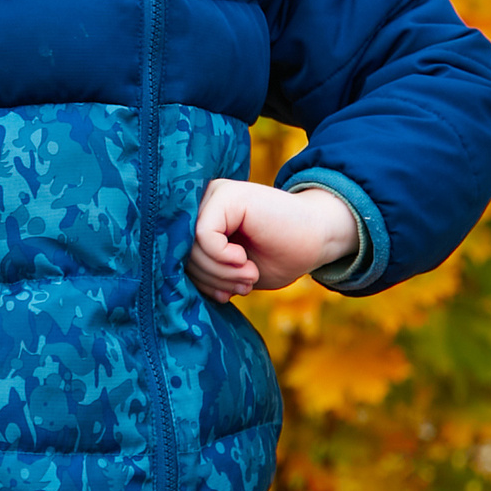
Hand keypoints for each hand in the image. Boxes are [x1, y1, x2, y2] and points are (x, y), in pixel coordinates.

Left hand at [187, 180, 360, 301]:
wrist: (321, 237)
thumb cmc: (281, 255)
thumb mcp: (235, 271)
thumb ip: (206, 270)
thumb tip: (169, 282)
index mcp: (202, 220)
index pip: (177, 257)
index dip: (200, 282)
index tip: (226, 295)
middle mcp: (203, 203)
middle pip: (181, 252)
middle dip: (212, 279)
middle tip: (243, 286)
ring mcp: (213, 195)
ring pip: (192, 246)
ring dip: (221, 272)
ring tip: (248, 276)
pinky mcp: (226, 195)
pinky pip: (203, 236)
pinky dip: (221, 258)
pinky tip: (244, 260)